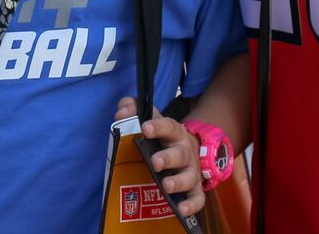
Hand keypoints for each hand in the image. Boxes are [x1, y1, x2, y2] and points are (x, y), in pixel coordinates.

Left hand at [113, 97, 205, 217]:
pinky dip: (192, 205)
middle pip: (179, 154)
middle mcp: (185, 151)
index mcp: (174, 133)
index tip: (145, 128)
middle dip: (168, 158)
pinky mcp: (195, 189)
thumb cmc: (161, 137)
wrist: (188, 151)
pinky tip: (181, 209)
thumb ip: (132, 109)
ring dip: (178, 182)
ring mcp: (191, 171)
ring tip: (166, 185)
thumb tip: (121, 113)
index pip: (168, 126)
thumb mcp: (149, 120)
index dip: (158, 126)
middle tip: (155, 162)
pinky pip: (197, 198)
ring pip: (189, 176)